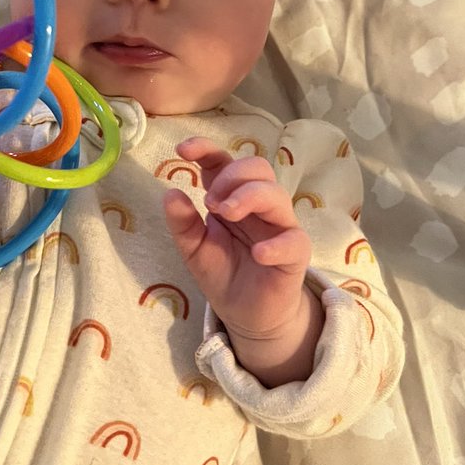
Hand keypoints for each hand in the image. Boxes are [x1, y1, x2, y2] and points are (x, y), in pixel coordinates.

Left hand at [163, 137, 322, 384]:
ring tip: (225, 214)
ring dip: (249, 197)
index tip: (183, 150)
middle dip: (231, 176)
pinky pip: (294, 241)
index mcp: (232, 198)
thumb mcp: (193, 250)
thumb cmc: (224, 273)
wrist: (247, 315)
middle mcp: (259, 206)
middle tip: (211, 202)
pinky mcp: (295, 255)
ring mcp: (280, 227)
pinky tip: (257, 253)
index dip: (207, 149)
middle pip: (258, 167)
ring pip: (277, 194)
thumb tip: (170, 193)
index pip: (224, 162)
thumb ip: (183, 224)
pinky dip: (276, 244)